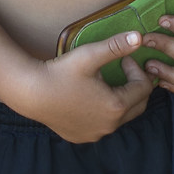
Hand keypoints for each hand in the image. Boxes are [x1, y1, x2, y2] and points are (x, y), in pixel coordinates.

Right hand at [24, 31, 154, 143]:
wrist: (30, 93)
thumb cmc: (61, 72)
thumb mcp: (90, 55)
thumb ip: (117, 46)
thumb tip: (140, 37)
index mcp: (116, 107)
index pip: (143, 88)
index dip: (137, 70)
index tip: (123, 59)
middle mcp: (109, 126)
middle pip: (138, 106)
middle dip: (135, 86)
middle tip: (123, 69)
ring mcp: (95, 134)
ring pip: (121, 117)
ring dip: (121, 99)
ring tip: (107, 82)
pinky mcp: (81, 137)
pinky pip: (103, 126)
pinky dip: (105, 112)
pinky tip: (92, 98)